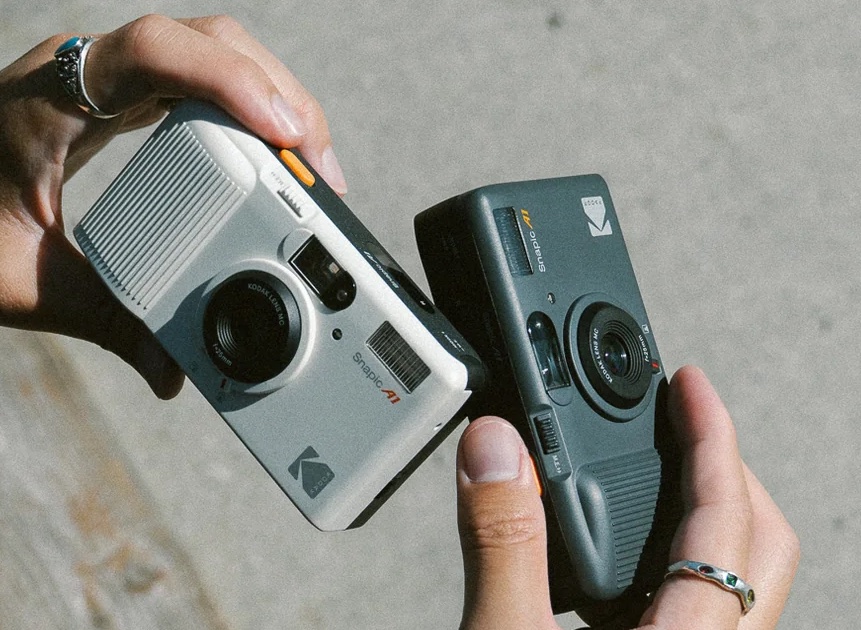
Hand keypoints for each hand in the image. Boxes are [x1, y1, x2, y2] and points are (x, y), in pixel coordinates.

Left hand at [0, 15, 346, 397]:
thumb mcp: (24, 280)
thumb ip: (104, 325)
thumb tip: (172, 374)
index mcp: (57, 97)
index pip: (157, 52)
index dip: (232, 83)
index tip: (288, 139)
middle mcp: (90, 72)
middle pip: (210, 42)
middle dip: (280, 97)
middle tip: (320, 171)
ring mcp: (112, 79)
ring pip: (215, 52)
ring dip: (274, 99)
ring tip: (311, 166)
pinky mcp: (128, 98)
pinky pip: (205, 80)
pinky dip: (251, 108)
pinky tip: (275, 151)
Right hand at [455, 366, 798, 628]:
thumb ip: (502, 545)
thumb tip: (496, 449)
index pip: (728, 513)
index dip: (712, 433)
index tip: (688, 382)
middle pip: (759, 536)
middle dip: (725, 463)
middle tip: (682, 417)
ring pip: (736, 567)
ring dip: (705, 503)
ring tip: (654, 463)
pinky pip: (699, 594)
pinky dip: (673, 546)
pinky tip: (620, 543)